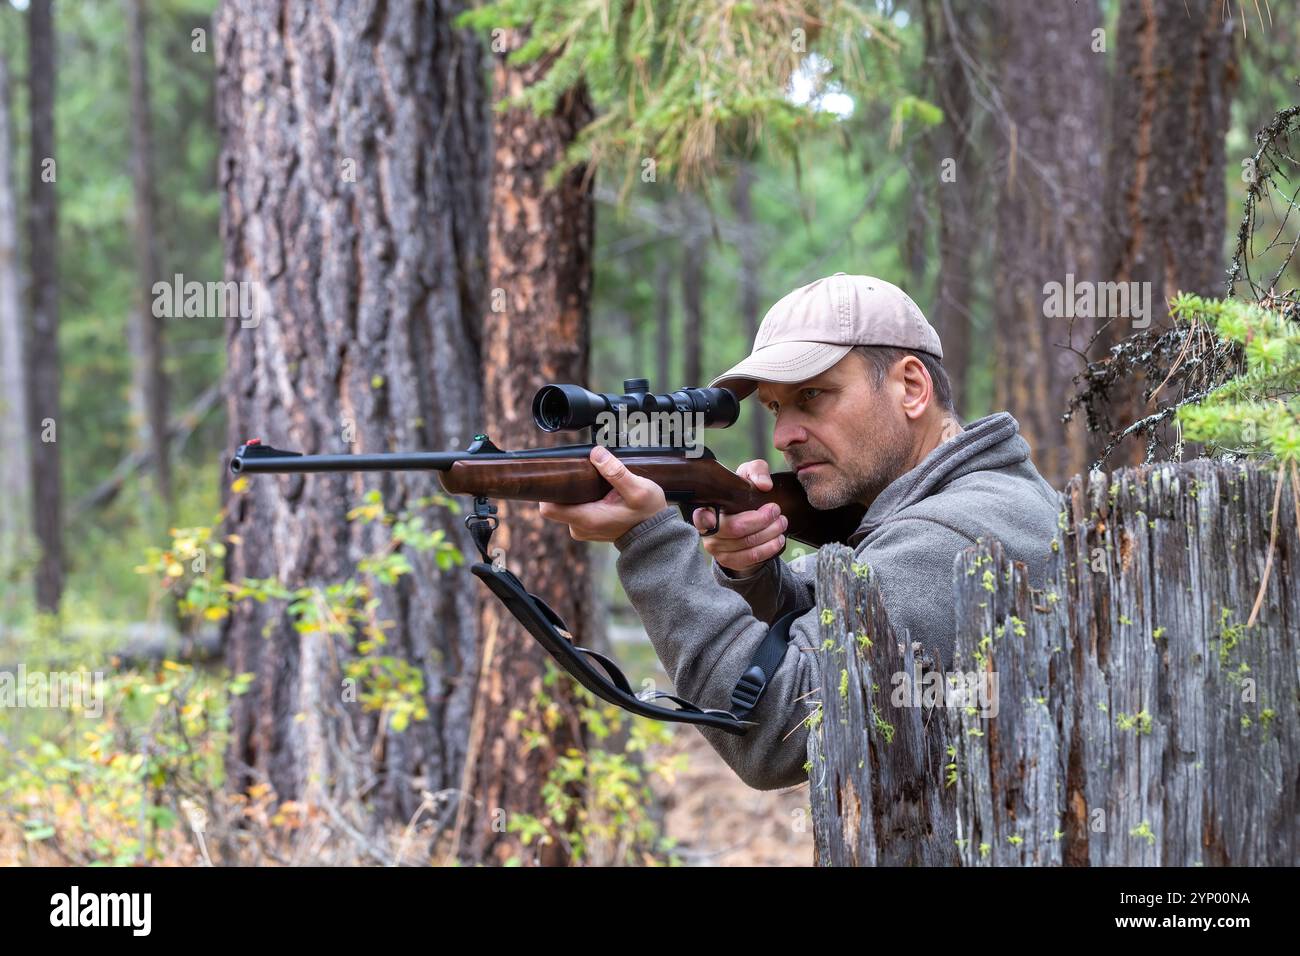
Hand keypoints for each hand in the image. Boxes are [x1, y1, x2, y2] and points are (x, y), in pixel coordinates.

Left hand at [538, 446, 668, 541]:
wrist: (654, 534)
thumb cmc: (648, 513)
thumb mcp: (638, 490)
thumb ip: (616, 472)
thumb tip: (596, 453)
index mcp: (586, 518)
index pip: (548, 508)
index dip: (549, 490)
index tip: (560, 474)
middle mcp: (579, 527)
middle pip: (556, 503)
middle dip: (568, 486)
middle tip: (586, 473)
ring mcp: (582, 528)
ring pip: (566, 504)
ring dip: (577, 492)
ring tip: (597, 484)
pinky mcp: (587, 527)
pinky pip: (575, 508)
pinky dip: (583, 498)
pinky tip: (599, 492)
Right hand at [693, 459, 786, 575]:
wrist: (744, 521)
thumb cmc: (742, 496)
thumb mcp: (748, 477)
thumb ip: (756, 471)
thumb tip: (764, 485)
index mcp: (706, 509)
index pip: (700, 516)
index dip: (706, 518)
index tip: (718, 514)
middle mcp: (707, 531)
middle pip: (735, 529)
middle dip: (761, 520)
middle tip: (776, 511)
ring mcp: (717, 549)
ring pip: (747, 544)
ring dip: (770, 534)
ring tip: (781, 523)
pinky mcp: (729, 561)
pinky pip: (751, 558)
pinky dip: (768, 548)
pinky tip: (778, 540)